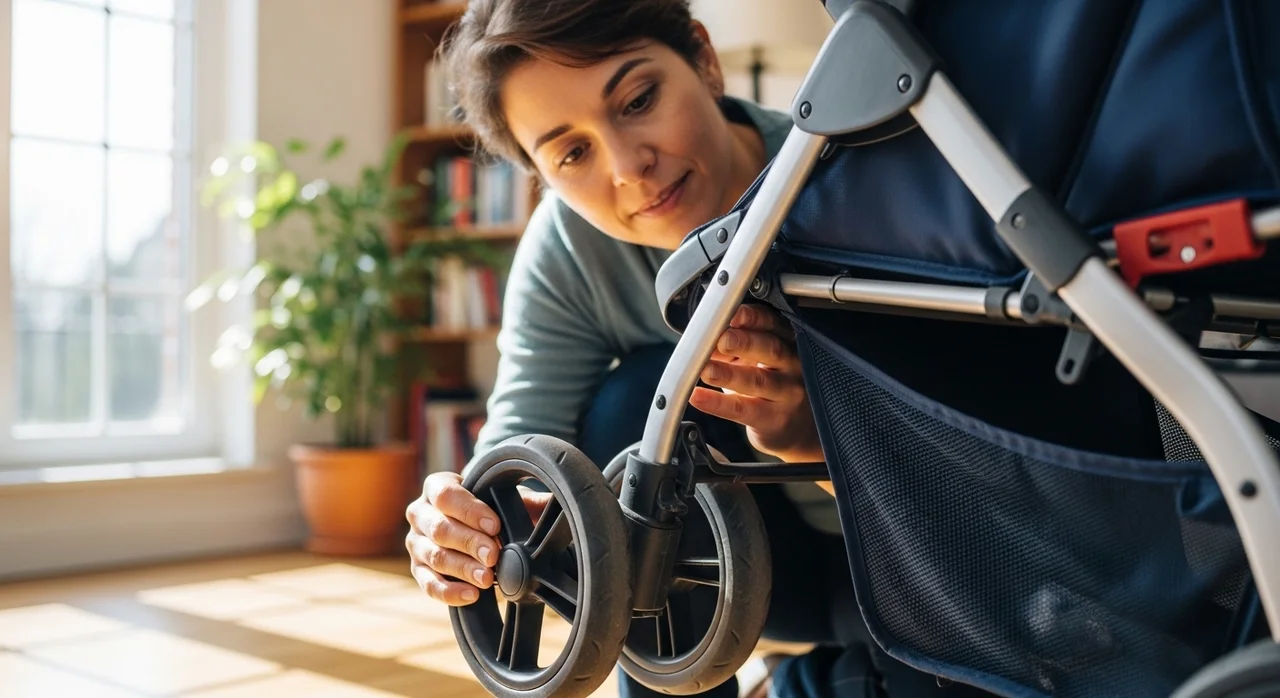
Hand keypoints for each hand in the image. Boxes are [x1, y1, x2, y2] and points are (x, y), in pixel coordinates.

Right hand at [405, 471, 550, 604]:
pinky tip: (472, 595)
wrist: (474, 528)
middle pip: (439, 528)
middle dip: (469, 542)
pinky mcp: (418, 571)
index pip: (445, 495)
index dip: (470, 510)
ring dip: (463, 569)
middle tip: (494, 555)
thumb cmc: (491, 509)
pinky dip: (450, 592)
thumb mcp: (508, 499)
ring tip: (488, 578)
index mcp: (436, 488)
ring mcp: (416, 544)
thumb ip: (528, 500)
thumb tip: (558, 501)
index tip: (495, 525)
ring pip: (434, 557)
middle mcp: (420, 514)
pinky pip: (429, 584)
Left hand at [688, 304, 823, 463]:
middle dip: (744, 342)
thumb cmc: (770, 386)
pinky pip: (745, 411)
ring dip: (729, 374)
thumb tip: (703, 339)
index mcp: (787, 342)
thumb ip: (732, 345)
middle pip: (771, 349)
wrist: (795, 428)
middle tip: (722, 340)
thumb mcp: (755, 359)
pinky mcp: (775, 420)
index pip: (772, 324)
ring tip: (706, 370)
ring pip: (758, 381)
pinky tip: (699, 397)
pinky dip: (719, 404)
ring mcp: (788, 394)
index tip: (732, 314)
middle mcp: (792, 366)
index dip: (752, 318)